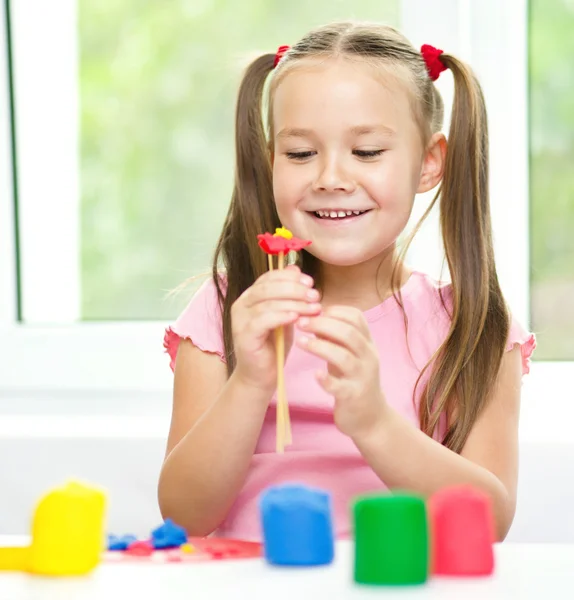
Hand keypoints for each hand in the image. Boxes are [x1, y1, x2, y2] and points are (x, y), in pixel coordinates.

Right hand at [231, 265, 321, 392]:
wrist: (262, 376)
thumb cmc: (274, 346)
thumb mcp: (286, 315)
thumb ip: (289, 295)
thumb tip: (296, 268)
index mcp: (250, 296)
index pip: (268, 277)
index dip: (290, 277)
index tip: (310, 282)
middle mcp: (241, 304)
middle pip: (268, 287)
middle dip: (295, 289)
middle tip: (315, 295)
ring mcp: (240, 320)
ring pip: (267, 302)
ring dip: (294, 303)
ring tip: (313, 308)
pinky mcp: (243, 335)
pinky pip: (262, 320)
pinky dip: (281, 316)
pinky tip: (297, 318)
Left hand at [296, 306, 387, 439]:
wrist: (370, 416)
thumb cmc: (353, 378)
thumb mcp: (347, 353)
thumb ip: (334, 336)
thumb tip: (313, 314)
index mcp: (367, 343)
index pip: (356, 317)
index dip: (334, 310)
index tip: (313, 310)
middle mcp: (368, 357)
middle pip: (348, 333)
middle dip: (322, 324)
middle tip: (300, 322)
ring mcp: (362, 377)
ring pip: (344, 357)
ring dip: (320, 347)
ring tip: (300, 342)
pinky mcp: (353, 396)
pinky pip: (340, 387)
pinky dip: (327, 380)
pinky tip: (315, 374)